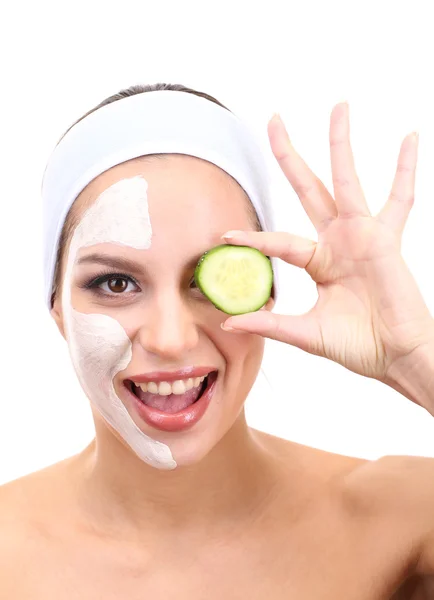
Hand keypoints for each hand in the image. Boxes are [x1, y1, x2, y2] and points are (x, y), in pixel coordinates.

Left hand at [221, 103, 433, 384]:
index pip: (278, 242)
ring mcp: (362, 236)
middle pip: (308, 188)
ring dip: (341, 144)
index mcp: (318, 262)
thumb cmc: (358, 346)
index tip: (224, 237)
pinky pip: (400, 198)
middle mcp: (338, 241)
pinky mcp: (386, 239)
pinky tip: (409, 137)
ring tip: (338, 106)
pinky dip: (406, 169)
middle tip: (273, 120)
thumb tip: (229, 323)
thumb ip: (271, 323)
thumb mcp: (305, 333)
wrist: (396, 357)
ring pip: (348, 180)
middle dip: (290, 155)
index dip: (253, 240)